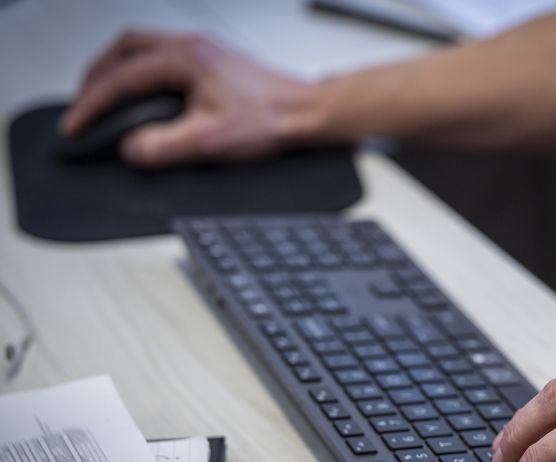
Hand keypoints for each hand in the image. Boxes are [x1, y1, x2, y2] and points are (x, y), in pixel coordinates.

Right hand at [60, 30, 322, 167]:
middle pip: (123, 48)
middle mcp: (191, 45)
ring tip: (104, 94)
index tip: (76, 125)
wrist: (307, 112)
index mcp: (185, 58)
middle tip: (81, 104)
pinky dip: (139, 69)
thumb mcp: (212, 140)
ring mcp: (202, 49)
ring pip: (142, 46)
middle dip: (96, 76)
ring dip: (116, 68)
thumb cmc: (272, 119)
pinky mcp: (213, 59)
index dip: (92, 104)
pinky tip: (143, 90)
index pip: (121, 78)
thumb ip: (165, 146)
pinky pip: (162, 53)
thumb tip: (131, 149)